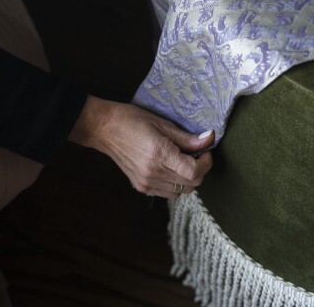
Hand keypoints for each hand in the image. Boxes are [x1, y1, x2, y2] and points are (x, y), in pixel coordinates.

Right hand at [70, 96, 213, 198]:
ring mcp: (146, 182)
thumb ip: (187, 138)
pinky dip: (175, 184)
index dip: (206, 163)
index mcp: (160, 155)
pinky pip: (167, 193)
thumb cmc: (132, 120)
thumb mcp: (163, 124)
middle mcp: (153, 173)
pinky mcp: (140, 186)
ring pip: (182, 192)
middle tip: (196, 154)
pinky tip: (170, 168)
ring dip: (188, 179)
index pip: (194, 172)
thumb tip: (209, 139)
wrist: (104, 129)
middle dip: (200, 170)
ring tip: (182, 161)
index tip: (205, 151)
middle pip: (192, 184)